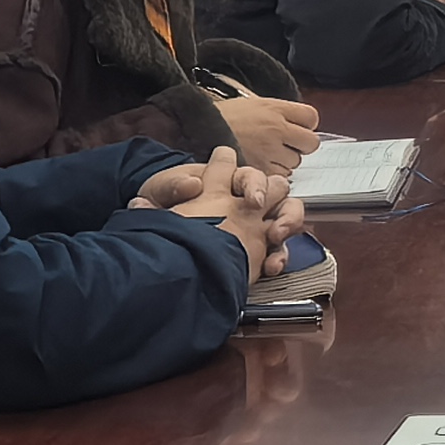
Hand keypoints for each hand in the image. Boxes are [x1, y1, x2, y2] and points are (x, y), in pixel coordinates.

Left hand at [142, 143, 272, 270]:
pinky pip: (276, 251)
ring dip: (287, 226)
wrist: (156, 241)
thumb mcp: (159, 192)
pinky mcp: (253, 251)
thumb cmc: (159, 205)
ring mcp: (252, 226)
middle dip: (282, 207)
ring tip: (277, 242)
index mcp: (225, 182)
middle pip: (278, 194)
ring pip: (285, 219)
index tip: (254, 201)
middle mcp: (244, 201)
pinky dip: (278, 258)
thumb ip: (173, 186)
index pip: (250, 176)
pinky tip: (271, 267)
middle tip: (274, 229)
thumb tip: (192, 184)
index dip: (256, 185)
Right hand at [211, 91, 321, 168]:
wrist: (195, 130)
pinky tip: (257, 166)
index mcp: (275, 109)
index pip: (312, 117)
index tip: (297, 129)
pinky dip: (271, 174)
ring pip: (295, 162)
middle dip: (300, 146)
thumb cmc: (222, 118)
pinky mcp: (259, 169)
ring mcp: (268, 150)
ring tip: (264, 156)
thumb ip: (278, 113)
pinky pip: (278, 176)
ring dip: (284, 161)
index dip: (306, 125)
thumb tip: (300, 124)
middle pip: (310, 143)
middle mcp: (276, 128)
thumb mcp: (252, 104)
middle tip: (284, 146)